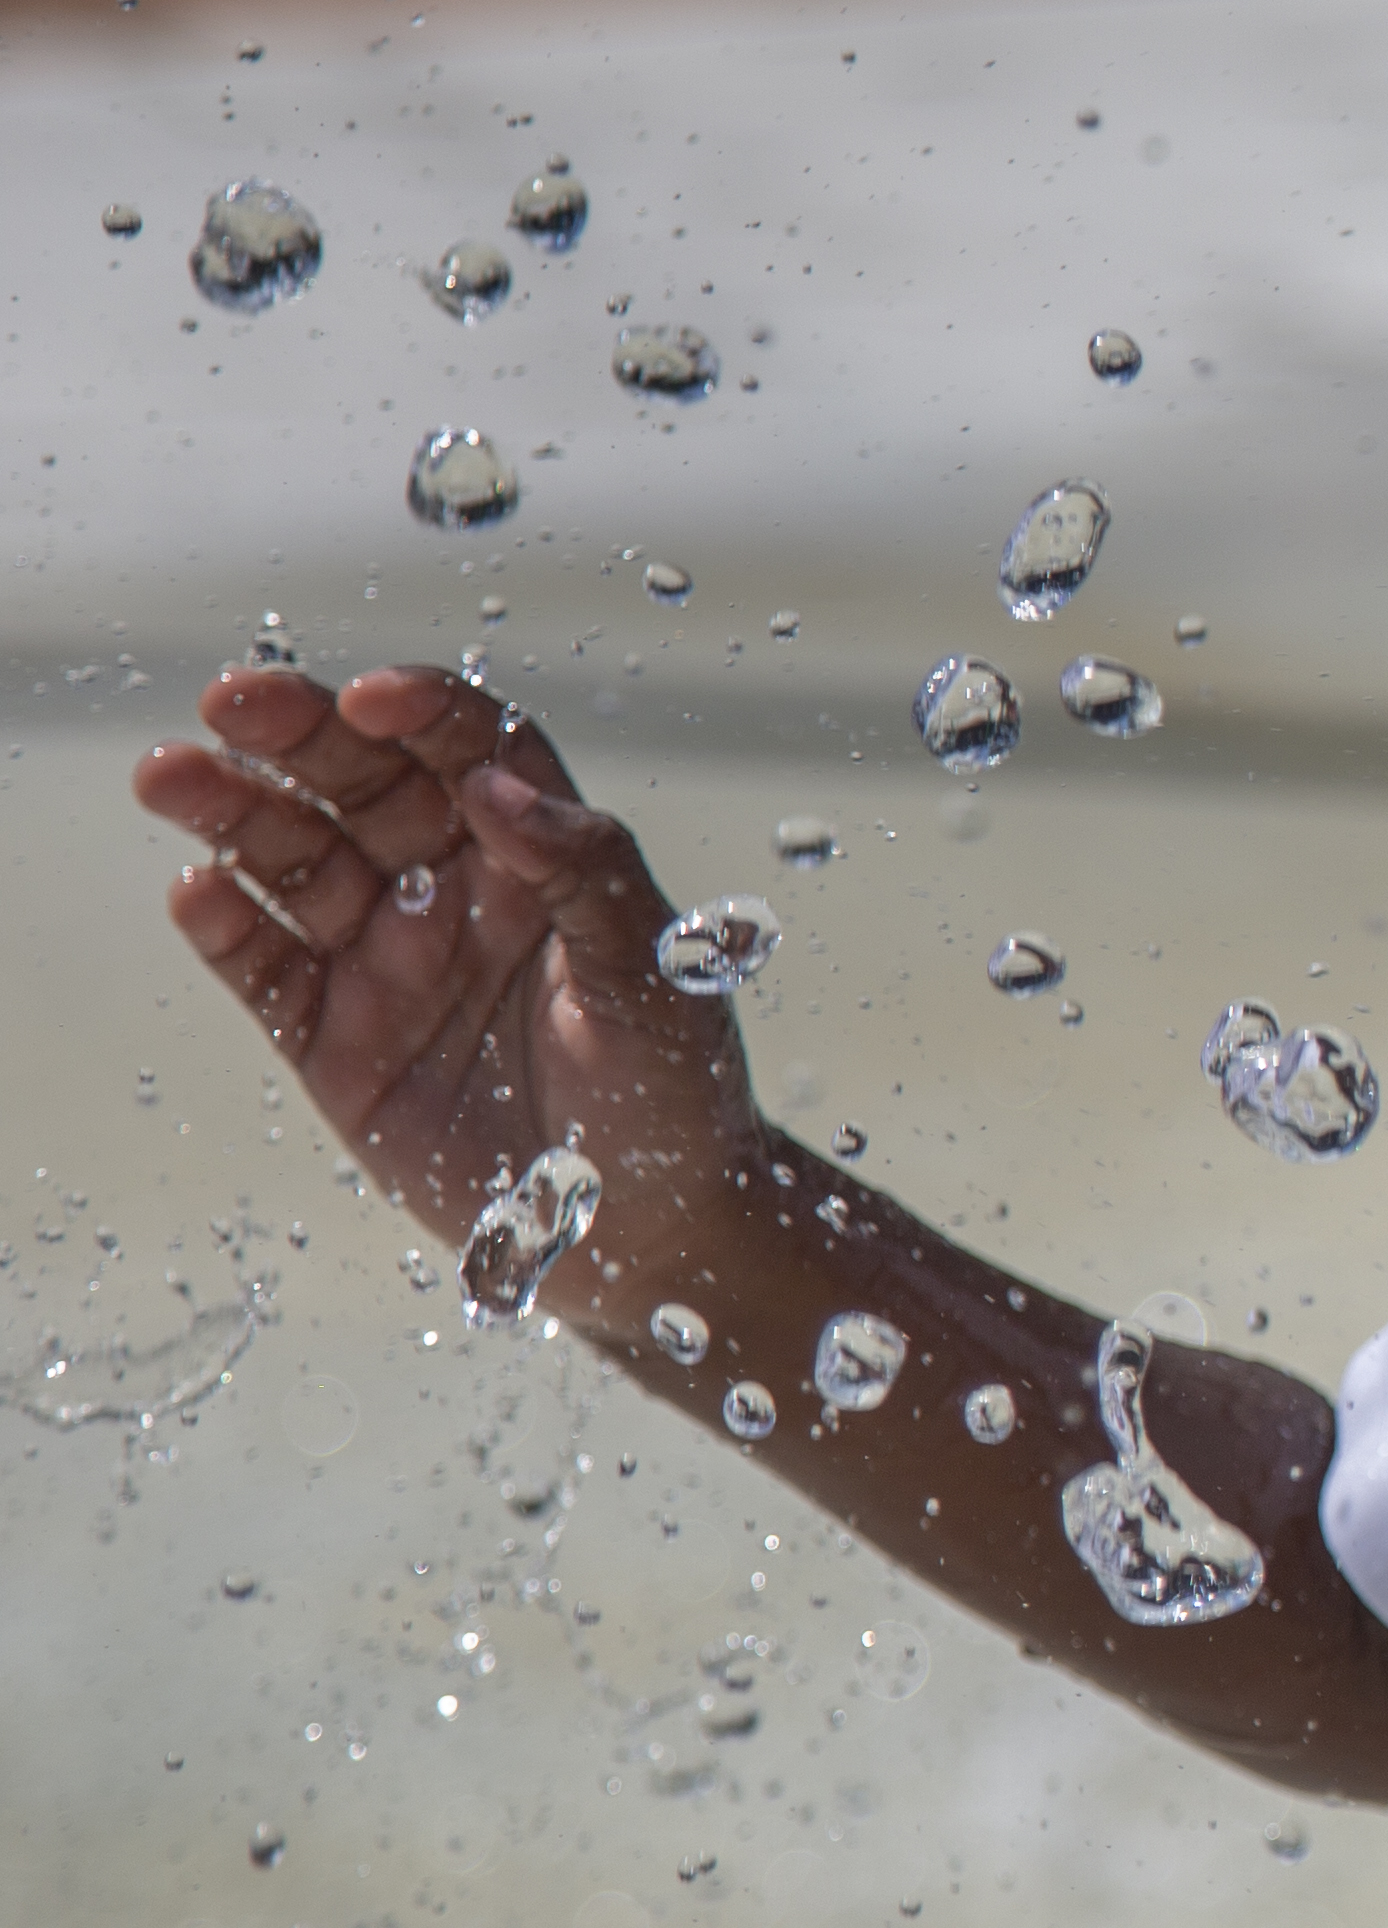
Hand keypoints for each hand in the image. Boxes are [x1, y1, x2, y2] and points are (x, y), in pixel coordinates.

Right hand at [135, 664, 760, 1267]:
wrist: (652, 1231)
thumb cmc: (675, 1091)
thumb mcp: (656, 974)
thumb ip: (585, 872)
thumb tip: (497, 787)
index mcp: (539, 858)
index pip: (469, 753)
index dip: (421, 713)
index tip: (371, 696)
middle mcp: (453, 892)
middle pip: (364, 786)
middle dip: (299, 736)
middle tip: (231, 699)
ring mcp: (387, 961)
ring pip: (298, 862)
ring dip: (234, 813)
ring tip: (171, 774)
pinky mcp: (336, 1039)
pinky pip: (269, 970)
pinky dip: (229, 929)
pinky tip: (200, 891)